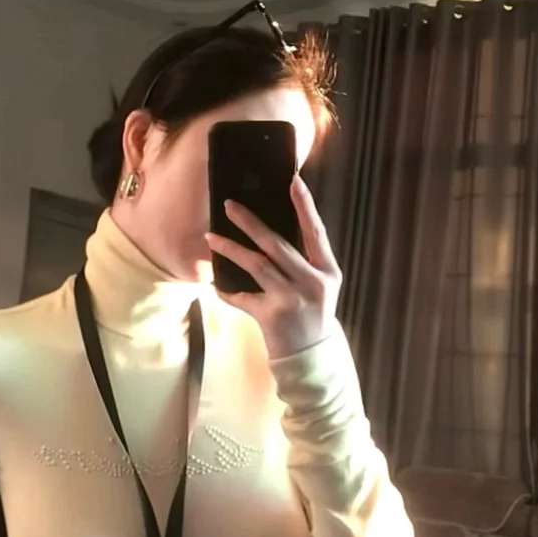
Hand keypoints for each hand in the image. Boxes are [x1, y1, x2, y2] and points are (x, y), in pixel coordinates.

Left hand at [206, 176, 341, 358]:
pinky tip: (215, 285)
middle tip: (230, 206)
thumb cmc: (312, 315)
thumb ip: (303, 262)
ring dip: (230, 249)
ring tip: (210, 237)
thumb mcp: (319, 287)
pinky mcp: (271, 316)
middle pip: (276, 244)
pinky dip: (227, 292)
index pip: (315, 231)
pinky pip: (242, 297)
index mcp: (327, 271)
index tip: (293, 180)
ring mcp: (291, 299)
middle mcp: (311, 282)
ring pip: (256, 265)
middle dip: (250, 223)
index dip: (305, 205)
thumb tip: (270, 233)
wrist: (311, 356)